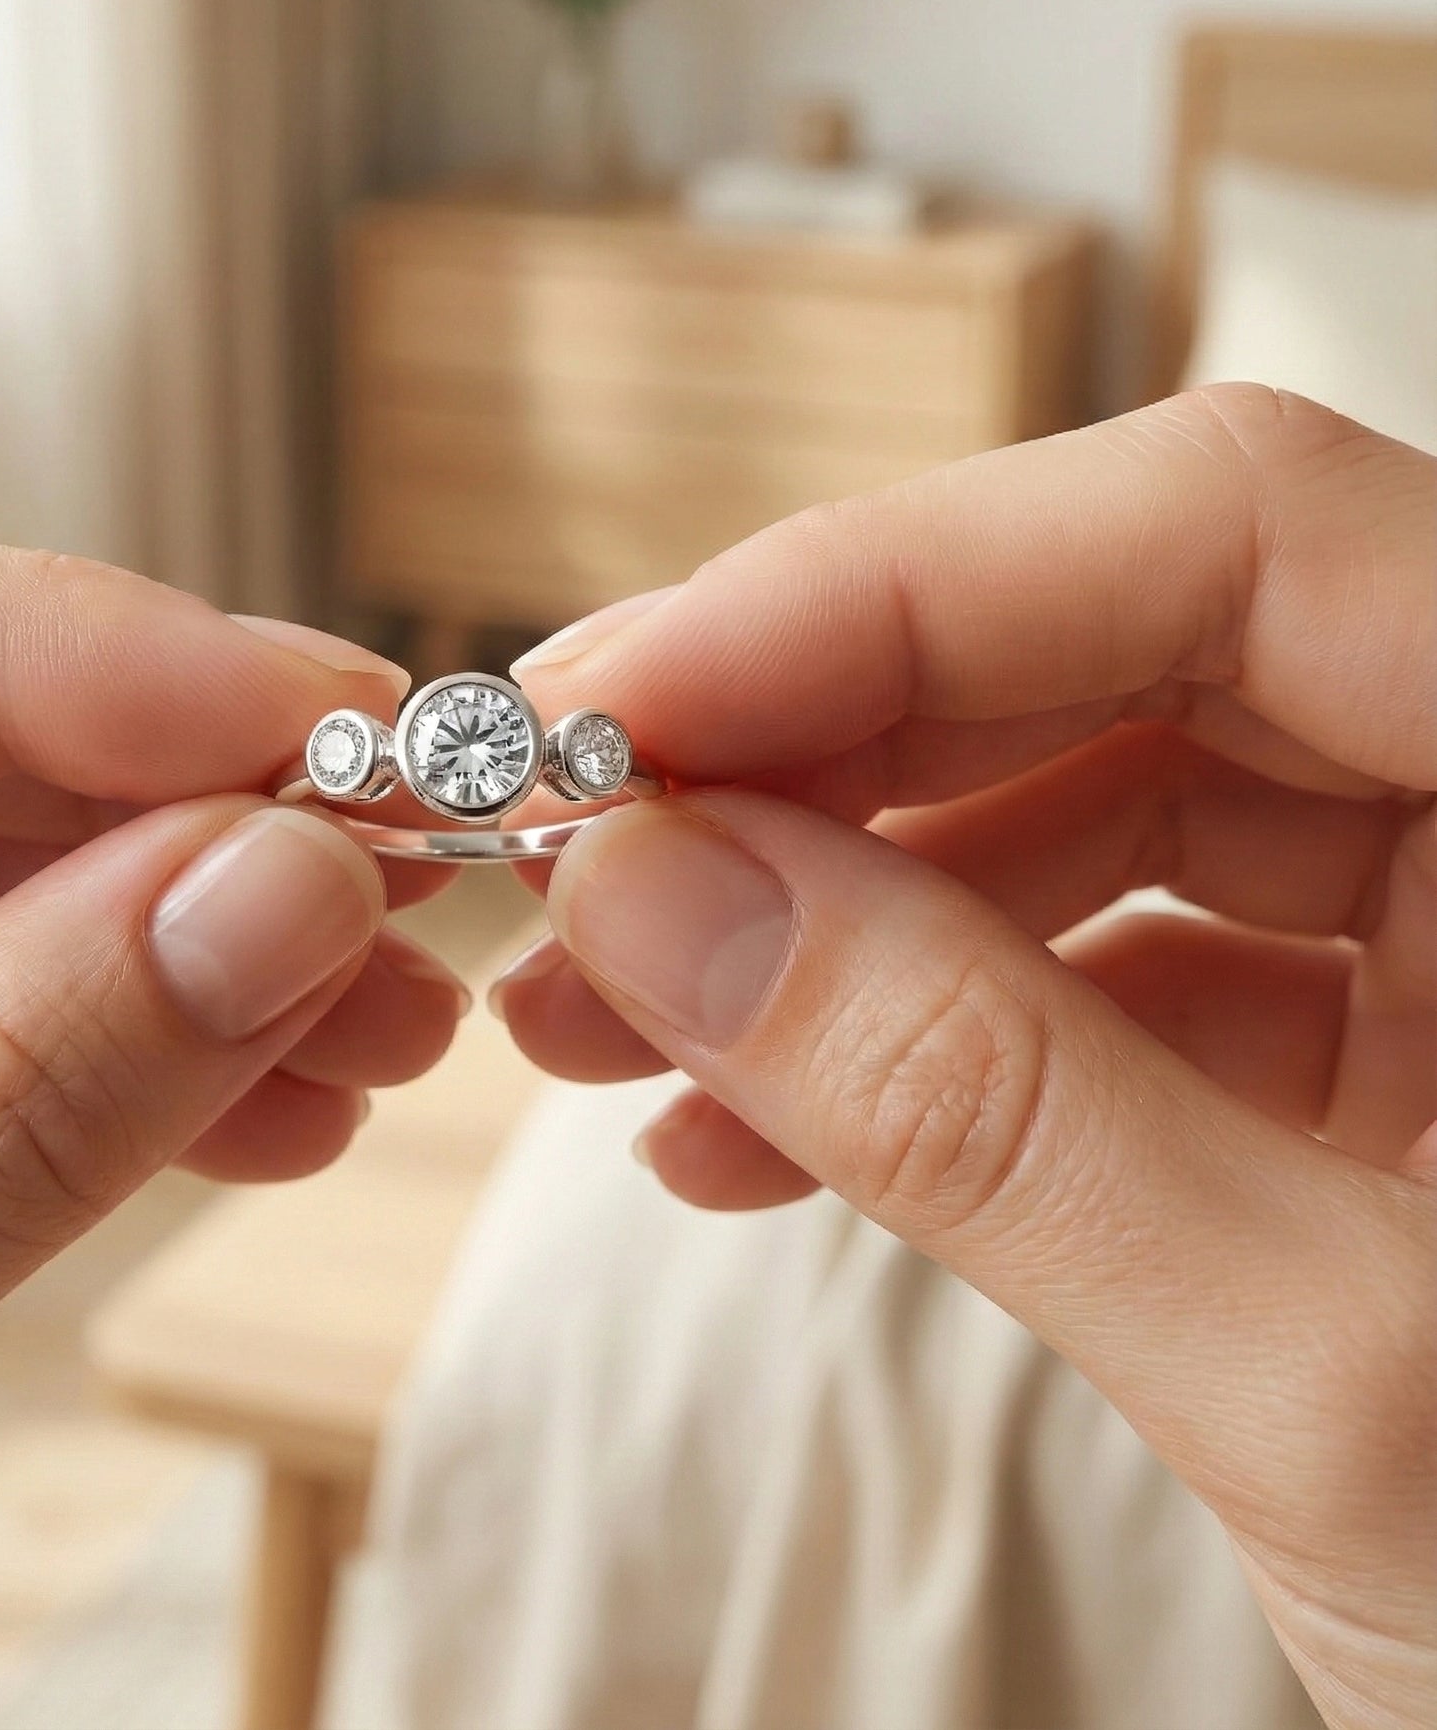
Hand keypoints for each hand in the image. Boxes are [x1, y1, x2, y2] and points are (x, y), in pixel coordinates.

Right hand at [496, 388, 1436, 1728]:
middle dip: (811, 752)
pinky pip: (1106, 975)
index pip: (1237, 536)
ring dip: (821, 908)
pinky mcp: (1381, 1061)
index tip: (634, 700)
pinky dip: (912, 1039)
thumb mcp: (1348, 1393)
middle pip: (1121, 652)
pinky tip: (749, 1131)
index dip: (895, 584)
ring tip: (603, 1017)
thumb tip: (661, 896)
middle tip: (574, 847)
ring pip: (1086, 810)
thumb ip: (992, 1111)